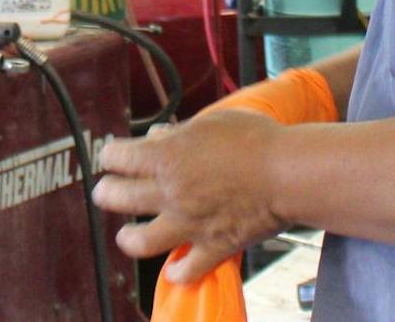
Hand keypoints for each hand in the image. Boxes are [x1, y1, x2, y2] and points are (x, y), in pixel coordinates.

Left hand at [92, 109, 289, 283]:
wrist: (287, 174)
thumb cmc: (254, 140)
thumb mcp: (210, 122)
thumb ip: (178, 133)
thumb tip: (156, 137)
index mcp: (166, 156)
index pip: (116, 157)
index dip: (110, 155)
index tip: (112, 156)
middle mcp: (170, 191)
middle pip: (117, 198)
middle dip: (107, 194)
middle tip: (107, 193)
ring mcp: (189, 223)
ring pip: (140, 241)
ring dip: (129, 239)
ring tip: (127, 236)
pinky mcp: (213, 246)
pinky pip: (187, 269)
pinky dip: (179, 272)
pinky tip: (175, 270)